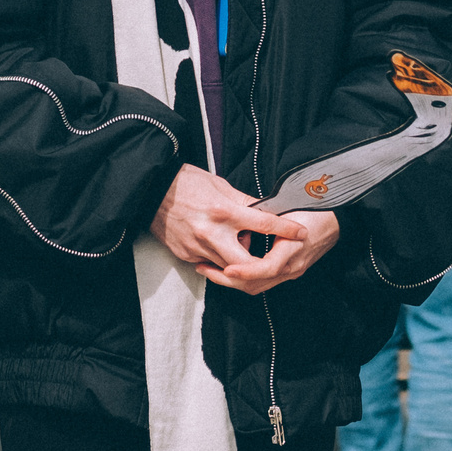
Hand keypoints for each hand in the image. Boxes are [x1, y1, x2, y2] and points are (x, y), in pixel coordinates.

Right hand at [148, 166, 304, 280]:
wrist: (150, 191)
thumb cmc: (185, 182)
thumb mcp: (219, 185)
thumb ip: (244, 202)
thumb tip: (265, 210)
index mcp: (223, 211)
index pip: (263, 223)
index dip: (286, 229)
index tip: (301, 233)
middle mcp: (211, 233)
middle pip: (246, 265)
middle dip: (263, 267)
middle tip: (274, 260)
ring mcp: (196, 247)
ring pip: (228, 268)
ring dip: (240, 262)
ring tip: (241, 245)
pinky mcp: (185, 255)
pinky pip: (209, 264)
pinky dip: (219, 259)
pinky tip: (219, 246)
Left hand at [207, 210, 339, 294]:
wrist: (337, 220)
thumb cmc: (313, 210)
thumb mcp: (289, 210)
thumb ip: (266, 217)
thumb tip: (240, 215)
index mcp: (292, 250)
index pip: (266, 269)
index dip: (245, 270)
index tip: (226, 267)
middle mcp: (291, 267)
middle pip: (256, 285)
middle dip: (227, 280)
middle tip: (203, 268)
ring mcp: (291, 272)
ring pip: (256, 287)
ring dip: (231, 281)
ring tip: (209, 269)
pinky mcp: (288, 272)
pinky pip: (262, 282)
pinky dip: (243, 278)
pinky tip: (228, 268)